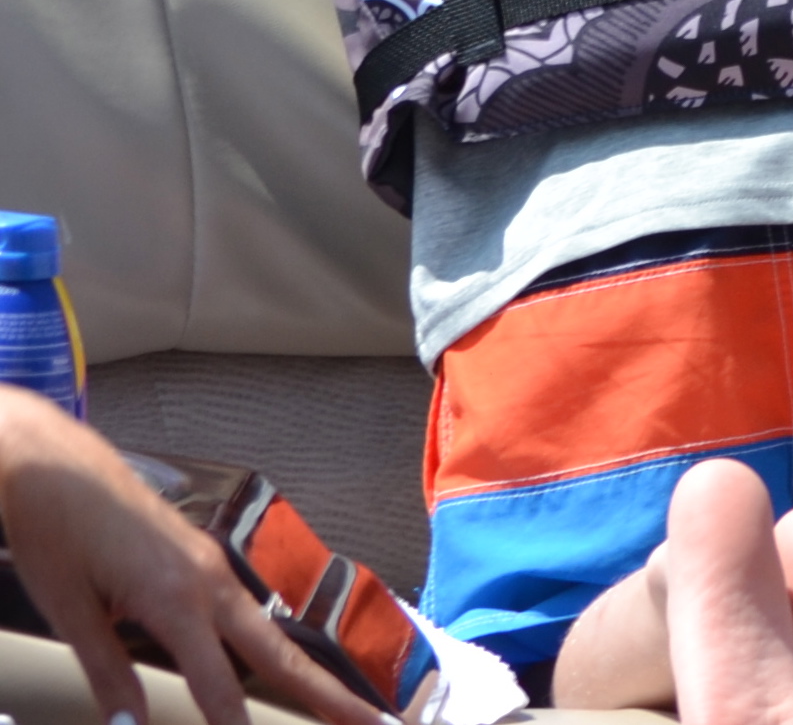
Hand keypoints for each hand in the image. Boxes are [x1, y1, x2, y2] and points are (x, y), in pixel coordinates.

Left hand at [0, 390, 384, 724]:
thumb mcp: (69, 611)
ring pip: (271, 630)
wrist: (52, 459)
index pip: (219, 684)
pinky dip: (275, 642)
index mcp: (175, 595)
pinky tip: (278, 660)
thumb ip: (108, 675)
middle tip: (376, 723)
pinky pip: (249, 609)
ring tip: (340, 703)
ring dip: (309, 670)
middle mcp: (208, 578)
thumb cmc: (54, 525)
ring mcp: (211, 564)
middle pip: (282, 652)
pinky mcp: (202, 557)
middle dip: (331, 693)